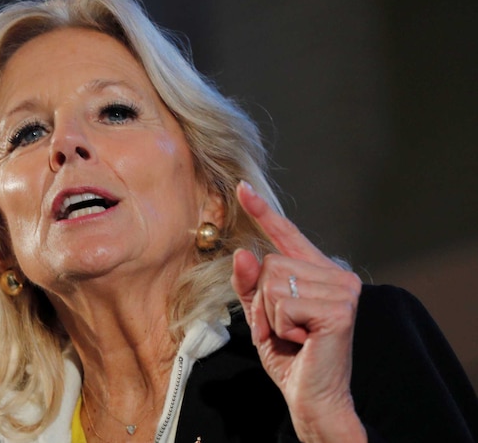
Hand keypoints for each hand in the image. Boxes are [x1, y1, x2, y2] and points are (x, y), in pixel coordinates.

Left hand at [231, 181, 366, 441]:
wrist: (312, 397)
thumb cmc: (290, 357)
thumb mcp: (261, 316)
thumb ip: (249, 285)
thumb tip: (243, 252)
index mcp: (319, 273)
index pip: (286, 235)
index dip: (263, 212)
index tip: (242, 188)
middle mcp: (337, 275)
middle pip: (270, 264)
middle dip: (263, 303)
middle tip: (285, 329)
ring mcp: (342, 290)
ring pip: (272, 283)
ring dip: (271, 316)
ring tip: (296, 335)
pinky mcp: (339, 308)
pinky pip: (281, 303)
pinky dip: (280, 327)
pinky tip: (304, 341)